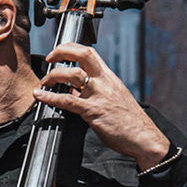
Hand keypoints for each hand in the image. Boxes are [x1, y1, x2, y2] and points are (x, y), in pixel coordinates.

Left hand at [34, 43, 170, 169]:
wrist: (145, 139)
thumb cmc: (130, 122)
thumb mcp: (113, 99)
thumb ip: (93, 91)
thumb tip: (72, 88)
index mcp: (109, 78)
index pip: (90, 53)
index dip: (71, 48)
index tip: (58, 52)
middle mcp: (105, 82)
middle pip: (83, 54)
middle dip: (62, 51)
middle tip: (49, 59)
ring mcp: (99, 96)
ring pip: (73, 74)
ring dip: (54, 75)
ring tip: (44, 82)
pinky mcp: (94, 111)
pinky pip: (68, 100)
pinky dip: (50, 97)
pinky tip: (40, 96)